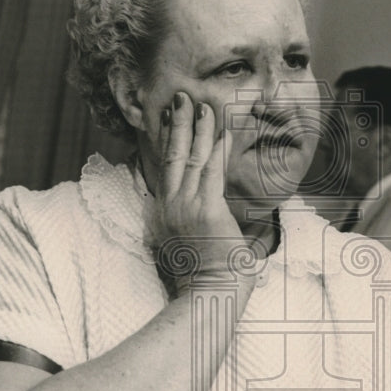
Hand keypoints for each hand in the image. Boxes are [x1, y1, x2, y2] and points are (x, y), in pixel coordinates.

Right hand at [154, 92, 251, 291]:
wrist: (209, 293)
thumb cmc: (204, 275)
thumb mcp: (187, 243)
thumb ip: (189, 222)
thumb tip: (201, 211)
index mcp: (165, 212)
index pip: (165, 167)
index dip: (168, 139)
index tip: (170, 118)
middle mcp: (171, 205)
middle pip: (173, 155)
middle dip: (179, 124)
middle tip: (181, 97)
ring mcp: (187, 206)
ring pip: (192, 159)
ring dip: (200, 130)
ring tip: (203, 106)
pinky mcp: (207, 210)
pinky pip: (213, 172)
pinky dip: (220, 150)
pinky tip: (225, 132)